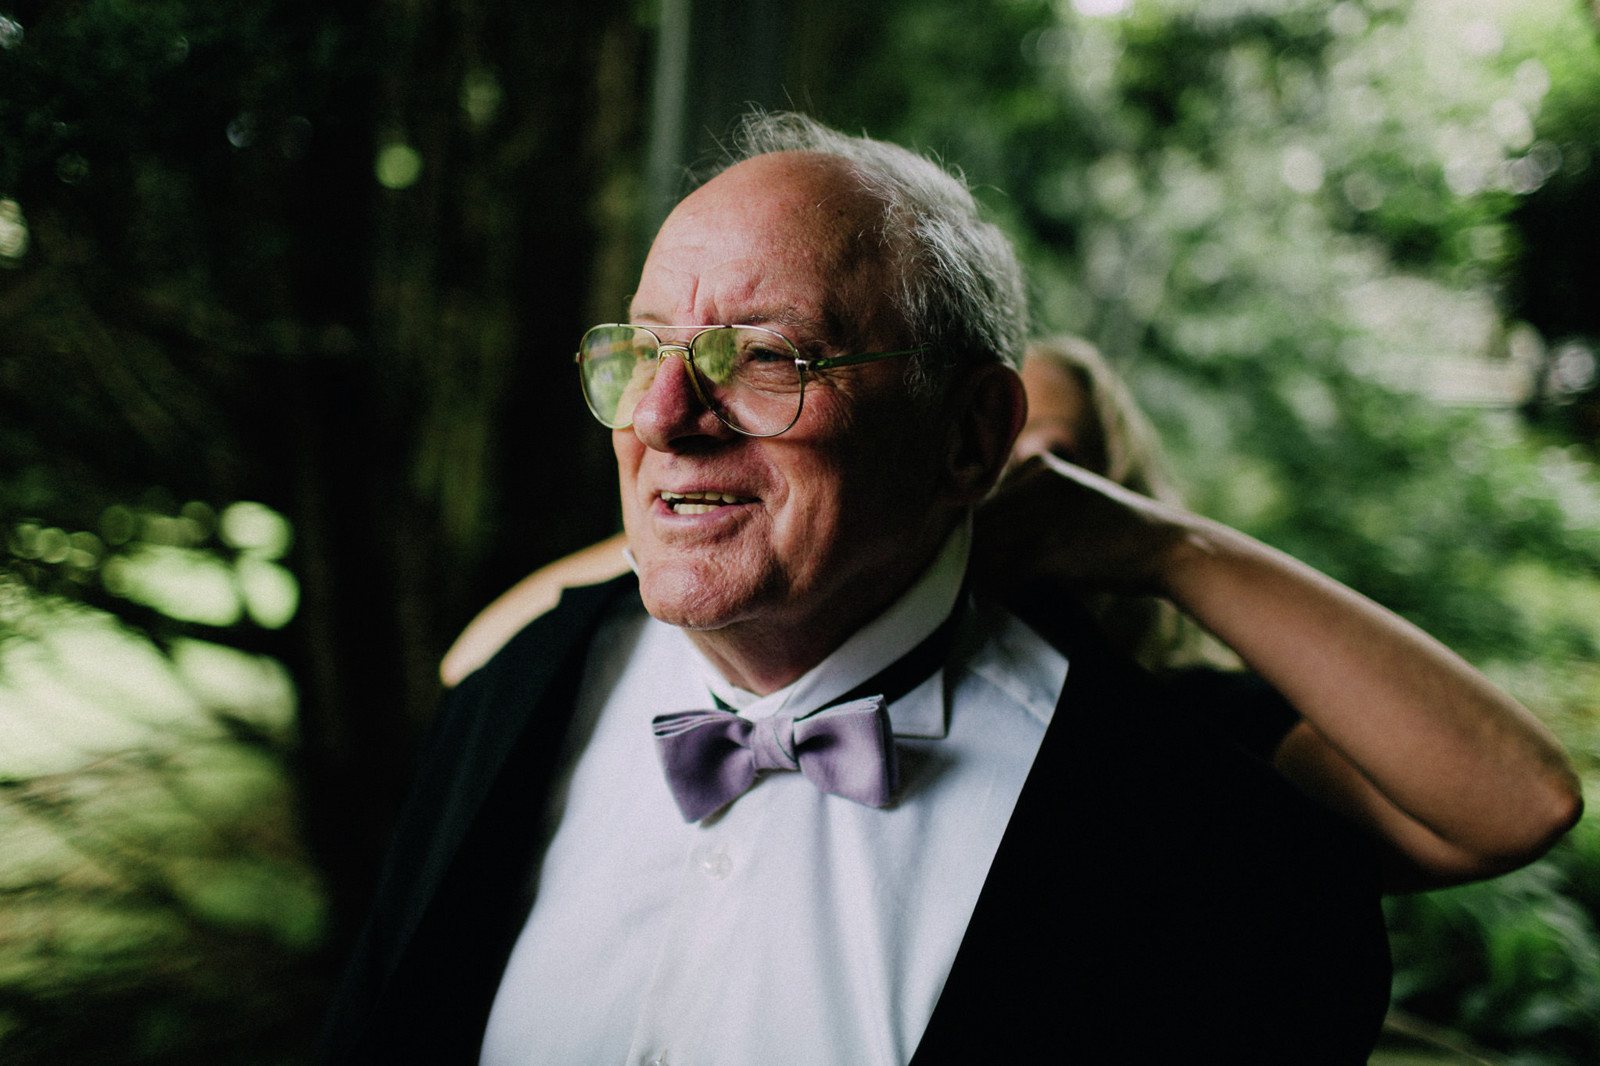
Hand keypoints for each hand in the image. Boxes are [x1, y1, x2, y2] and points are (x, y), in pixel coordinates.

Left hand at [971, 453, 1195, 598]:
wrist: (1168, 547)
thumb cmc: (1113, 533)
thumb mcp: (1068, 500)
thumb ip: (1026, 508)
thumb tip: (972, 540)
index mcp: (1039, 465)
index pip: (980, 498)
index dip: (969, 530)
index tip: (968, 551)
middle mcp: (1038, 480)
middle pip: (978, 522)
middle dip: (970, 552)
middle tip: (967, 577)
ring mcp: (1044, 512)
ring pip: (985, 548)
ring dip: (979, 573)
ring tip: (980, 589)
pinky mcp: (1051, 547)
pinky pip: (1004, 572)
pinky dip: (998, 589)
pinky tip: (1002, 596)